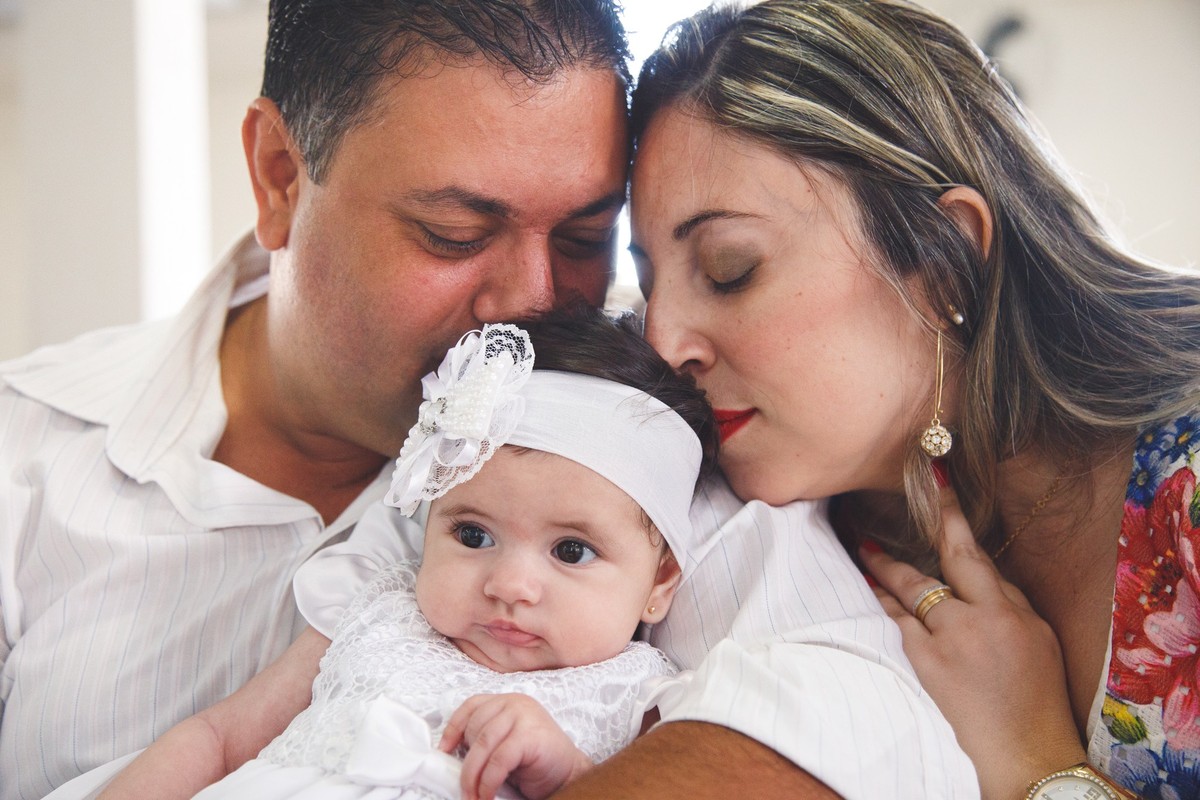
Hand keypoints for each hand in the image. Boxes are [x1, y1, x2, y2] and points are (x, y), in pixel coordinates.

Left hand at [441, 693, 592, 799]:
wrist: (569, 773)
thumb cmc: (535, 762)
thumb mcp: (504, 745)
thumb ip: (484, 741)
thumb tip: (451, 757)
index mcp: (506, 702)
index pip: (471, 706)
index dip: (453, 728)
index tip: (444, 751)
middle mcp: (514, 703)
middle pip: (474, 729)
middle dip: (465, 763)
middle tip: (464, 788)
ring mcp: (523, 715)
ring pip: (482, 744)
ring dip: (472, 776)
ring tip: (472, 796)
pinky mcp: (530, 735)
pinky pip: (498, 760)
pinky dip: (488, 781)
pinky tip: (487, 795)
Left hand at [859, 485, 1086, 799]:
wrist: (1027, 755)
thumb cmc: (1037, 699)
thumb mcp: (1035, 640)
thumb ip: (1007, 604)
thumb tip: (979, 574)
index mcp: (1008, 611)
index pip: (974, 552)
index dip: (951, 514)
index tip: (936, 479)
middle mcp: (977, 620)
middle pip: (937, 565)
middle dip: (911, 532)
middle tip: (881, 508)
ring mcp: (948, 642)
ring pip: (909, 592)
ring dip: (883, 567)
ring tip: (863, 546)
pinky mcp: (926, 666)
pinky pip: (897, 623)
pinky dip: (883, 603)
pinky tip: (868, 588)